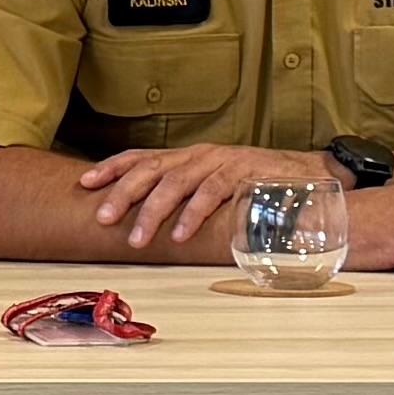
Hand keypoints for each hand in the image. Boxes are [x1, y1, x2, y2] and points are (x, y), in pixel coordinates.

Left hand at [75, 143, 330, 248]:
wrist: (309, 178)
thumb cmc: (256, 188)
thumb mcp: (213, 189)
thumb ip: (185, 198)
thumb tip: (145, 219)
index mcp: (189, 158)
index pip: (142, 157)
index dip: (111, 168)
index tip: (84, 183)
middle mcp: (200, 155)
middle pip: (151, 169)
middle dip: (122, 193)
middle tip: (101, 217)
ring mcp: (222, 162)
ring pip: (177, 183)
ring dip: (153, 212)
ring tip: (137, 239)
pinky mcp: (244, 175)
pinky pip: (213, 194)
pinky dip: (194, 215)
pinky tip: (180, 235)